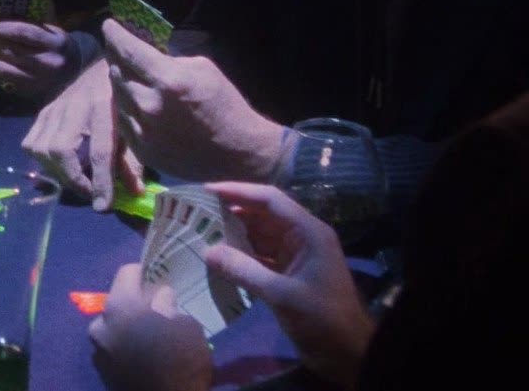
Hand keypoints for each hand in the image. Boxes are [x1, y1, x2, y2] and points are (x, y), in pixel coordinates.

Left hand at [0, 19, 77, 100]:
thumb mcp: (50, 29)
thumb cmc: (55, 44)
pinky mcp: (31, 91)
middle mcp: (49, 62)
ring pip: (4, 67)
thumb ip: (28, 23)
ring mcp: (40, 80)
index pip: (22, 32)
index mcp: (55, 40)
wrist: (75, 70)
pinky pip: (5, 80)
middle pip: (10, 50)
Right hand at [22, 59, 143, 210]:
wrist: (105, 65)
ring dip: (56, 172)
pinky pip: (31, 143)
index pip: (99, 151)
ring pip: (40, 148)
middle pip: (60, 150)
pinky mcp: (44, 111)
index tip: (103, 207)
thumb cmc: (124, 99)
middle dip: (73, 180)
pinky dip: (42, 161)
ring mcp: (55, 108)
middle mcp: (75, 107)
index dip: (101, 182)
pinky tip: (58, 166)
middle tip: (90, 193)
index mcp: (105, 108)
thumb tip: (134, 194)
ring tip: (75, 181)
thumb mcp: (134, 126)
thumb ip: (133, 160)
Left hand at [89, 264, 211, 390]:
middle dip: (136, 304)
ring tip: (152, 337)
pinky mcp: (101, 372)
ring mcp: (97, 350)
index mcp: (119, 307)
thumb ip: (168, 306)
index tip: (157, 279)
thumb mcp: (187, 327)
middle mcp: (100, 324)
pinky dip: (125, 348)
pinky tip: (145, 357)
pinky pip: (113, 349)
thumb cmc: (181, 363)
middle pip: (118, 302)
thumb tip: (160, 297)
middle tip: (158, 312)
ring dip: (129, 328)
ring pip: (114, 327)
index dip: (143, 273)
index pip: (126, 273)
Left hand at [103, 19, 285, 181]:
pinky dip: (126, 107)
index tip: (108, 25)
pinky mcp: (142, 150)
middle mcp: (149, 104)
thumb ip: (170, 59)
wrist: (239, 153)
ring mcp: (144, 130)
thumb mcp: (203, 68)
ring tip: (127, 74)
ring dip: (120, 82)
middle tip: (118, 50)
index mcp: (168, 79)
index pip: (128, 50)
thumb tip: (146, 51)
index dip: (114, 34)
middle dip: (116, 57)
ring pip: (116, 96)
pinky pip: (123, 120)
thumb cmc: (226, 105)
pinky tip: (135, 101)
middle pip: (116, 72)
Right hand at [204, 183, 373, 388]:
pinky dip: (241, 255)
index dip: (240, 191)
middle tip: (197, 212)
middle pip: (263, 215)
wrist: (349, 354)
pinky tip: (218, 258)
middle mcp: (302, 238)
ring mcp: (296, 256)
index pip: (271, 200)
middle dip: (232, 212)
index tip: (208, 190)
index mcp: (309, 232)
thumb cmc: (323, 319)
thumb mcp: (282, 295)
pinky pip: (260, 256)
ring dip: (234, 234)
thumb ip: (244, 270)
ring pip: (259, 236)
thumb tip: (207, 251)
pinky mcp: (289, 274)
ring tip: (201, 231)